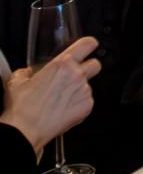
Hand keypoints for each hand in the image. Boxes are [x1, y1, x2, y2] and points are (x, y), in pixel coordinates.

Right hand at [2, 36, 99, 156]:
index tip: (87, 48)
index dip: (88, 45)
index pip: (88, 44)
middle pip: (95, 64)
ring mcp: (85, 91)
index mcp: (62, 64)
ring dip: (78, 90)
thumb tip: (26, 73)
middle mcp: (77, 75)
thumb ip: (25, 73)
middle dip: (87, 68)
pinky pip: (87, 101)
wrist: (25, 129)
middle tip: (73, 76)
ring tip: (60, 100)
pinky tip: (63, 109)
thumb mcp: (16, 82)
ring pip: (88, 85)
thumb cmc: (22, 107)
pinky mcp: (87, 106)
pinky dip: (78, 104)